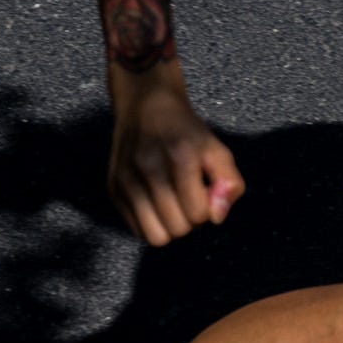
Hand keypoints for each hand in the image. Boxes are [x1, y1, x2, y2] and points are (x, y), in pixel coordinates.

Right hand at [107, 85, 244, 244]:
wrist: (146, 106)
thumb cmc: (187, 133)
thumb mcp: (217, 150)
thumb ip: (229, 183)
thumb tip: (217, 218)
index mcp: (180, 158)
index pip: (198, 214)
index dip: (207, 209)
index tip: (202, 192)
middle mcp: (149, 168)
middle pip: (177, 229)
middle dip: (189, 220)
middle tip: (187, 198)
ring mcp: (127, 179)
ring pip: (155, 237)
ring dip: (169, 227)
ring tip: (173, 205)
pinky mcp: (113, 187)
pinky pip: (136, 230)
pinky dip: (150, 224)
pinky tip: (155, 202)